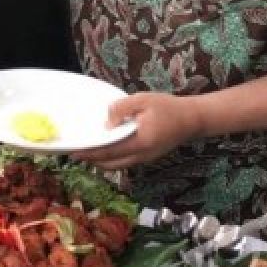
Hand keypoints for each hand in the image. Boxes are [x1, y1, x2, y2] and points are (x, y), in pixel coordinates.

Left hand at [71, 92, 204, 169]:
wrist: (193, 119)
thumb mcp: (144, 100)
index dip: (90, 153)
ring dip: (101, 161)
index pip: (109, 152)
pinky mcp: (148, 157)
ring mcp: (146, 159)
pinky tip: (107, 149)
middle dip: (92, 160)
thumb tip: (106, 122)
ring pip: (118, 166)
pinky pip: (125, 162)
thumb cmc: (168, 107)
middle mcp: (142, 156)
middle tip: (76, 154)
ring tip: (88, 152)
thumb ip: (122, 108)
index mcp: (140, 142)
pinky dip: (112, 159)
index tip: (74, 151)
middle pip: (111, 164)